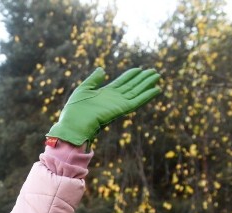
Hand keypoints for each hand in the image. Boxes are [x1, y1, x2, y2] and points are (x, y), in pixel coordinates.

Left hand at [46, 67, 160, 146]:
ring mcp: (118, 104)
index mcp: (104, 94)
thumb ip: (94, 79)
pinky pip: (137, 102)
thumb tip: (101, 69)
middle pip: (132, 87)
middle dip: (142, 79)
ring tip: (157, 76)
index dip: (130, 76)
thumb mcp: (83, 89)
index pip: (121, 83)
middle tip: (154, 72)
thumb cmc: (75, 109)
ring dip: (147, 85)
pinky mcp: (121, 109)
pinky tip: (156, 90)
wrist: (74, 124)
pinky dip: (147, 96)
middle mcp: (113, 99)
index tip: (140, 69)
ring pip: (136, 92)